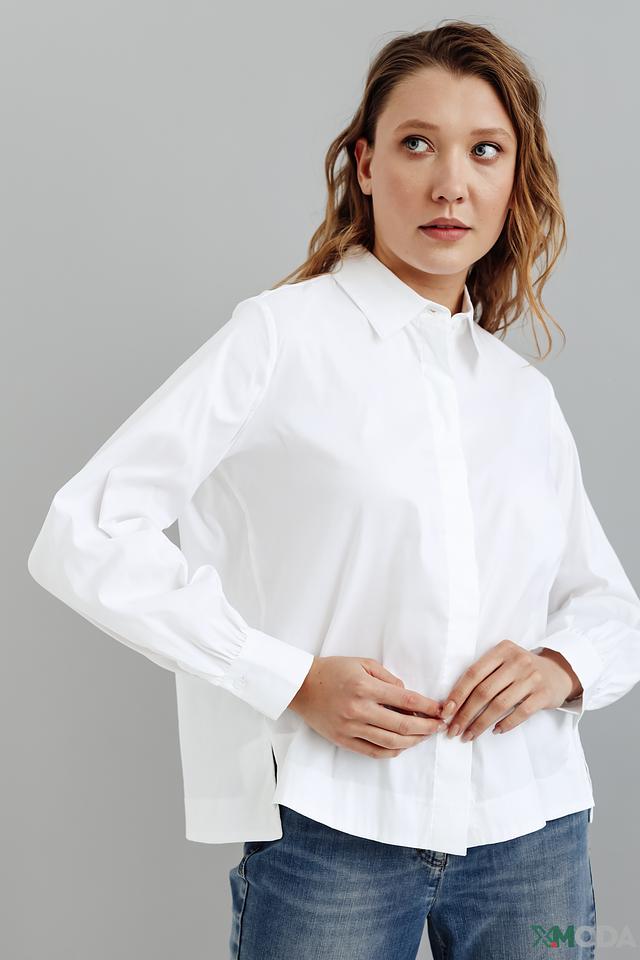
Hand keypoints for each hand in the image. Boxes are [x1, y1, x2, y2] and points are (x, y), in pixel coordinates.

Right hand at [288, 656, 446, 758]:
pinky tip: (403, 746)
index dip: (428, 708)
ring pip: (391, 743)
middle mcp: (359, 710)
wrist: (302, 686)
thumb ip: (388, 678)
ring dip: (413, 742)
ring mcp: (351, 728)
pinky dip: (392, 751)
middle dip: (427, 728)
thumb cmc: (333, 670)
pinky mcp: (344, 740)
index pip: (406, 701)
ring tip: (425, 736)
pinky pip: (373, 752)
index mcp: (365, 687)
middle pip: (403, 726)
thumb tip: (407, 694)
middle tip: (440, 726)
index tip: (442, 710)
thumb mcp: (363, 663)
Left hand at [438, 639, 582, 740]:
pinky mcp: (543, 694)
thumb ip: (484, 674)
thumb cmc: (522, 670)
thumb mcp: (504, 661)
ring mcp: (531, 677)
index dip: (457, 694)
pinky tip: (495, 731)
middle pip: (484, 691)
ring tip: (470, 735)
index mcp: (502, 650)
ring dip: (481, 723)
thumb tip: (453, 703)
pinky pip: (520, 713)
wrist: (559, 672)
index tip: (446, 711)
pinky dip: (505, 724)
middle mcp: (517, 661)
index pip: (473, 673)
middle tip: (454, 730)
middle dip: (465, 714)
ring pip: (499, 704)